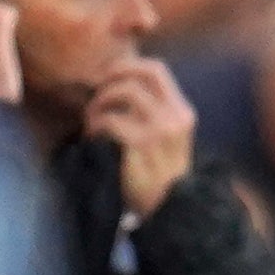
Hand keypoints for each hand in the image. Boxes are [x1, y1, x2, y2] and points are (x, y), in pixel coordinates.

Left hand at [83, 54, 198, 220]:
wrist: (172, 208)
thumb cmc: (162, 174)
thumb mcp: (167, 138)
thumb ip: (152, 113)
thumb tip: (118, 87)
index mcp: (182, 112)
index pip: (157, 70)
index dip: (128, 65)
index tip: (109, 76)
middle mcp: (175, 116)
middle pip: (139, 75)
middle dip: (111, 77)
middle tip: (95, 92)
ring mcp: (160, 130)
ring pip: (123, 92)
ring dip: (100, 102)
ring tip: (92, 119)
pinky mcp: (142, 144)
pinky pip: (111, 120)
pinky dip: (95, 125)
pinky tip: (92, 137)